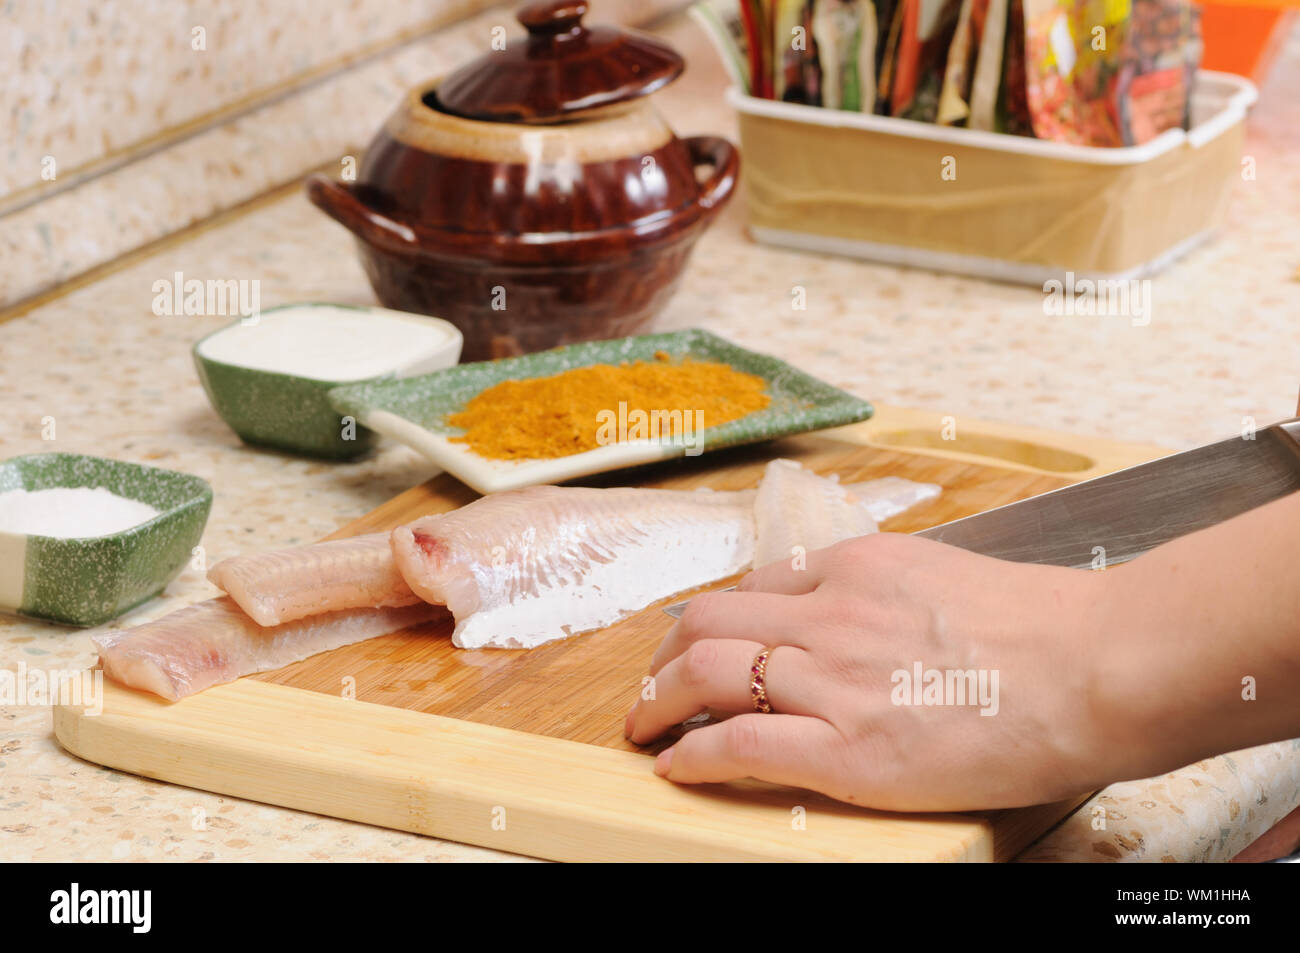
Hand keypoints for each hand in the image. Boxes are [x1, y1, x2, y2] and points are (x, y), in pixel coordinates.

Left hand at [624, 532, 1115, 811]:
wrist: (1094, 667)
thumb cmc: (1041, 628)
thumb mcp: (945, 577)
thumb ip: (885, 591)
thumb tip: (856, 608)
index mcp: (856, 567)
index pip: (755, 587)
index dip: (716, 621)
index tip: (704, 644)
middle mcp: (829, 614)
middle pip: (708, 620)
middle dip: (665, 655)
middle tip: (652, 683)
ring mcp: (833, 680)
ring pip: (706, 675)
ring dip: (656, 701)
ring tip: (641, 726)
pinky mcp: (846, 749)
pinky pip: (737, 744)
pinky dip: (691, 754)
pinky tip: (675, 766)